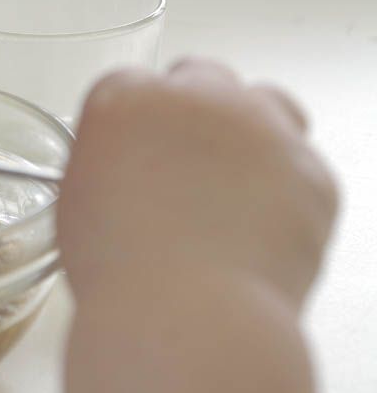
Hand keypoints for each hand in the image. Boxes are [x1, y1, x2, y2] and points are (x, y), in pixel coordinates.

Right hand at [59, 58, 337, 309]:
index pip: (129, 84)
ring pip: (265, 103)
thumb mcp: (80, 199)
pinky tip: (258, 225)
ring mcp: (263, 130)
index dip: (132, 121)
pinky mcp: (312, 172)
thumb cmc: (121, 270)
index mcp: (127, 100)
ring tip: (232, 180)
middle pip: (201, 77)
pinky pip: (300, 165)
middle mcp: (198, 99)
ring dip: (249, 128)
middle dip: (192, 109)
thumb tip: (130, 166)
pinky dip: (284, 188)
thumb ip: (109, 159)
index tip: (132, 150)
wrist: (189, 316)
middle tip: (181, 162)